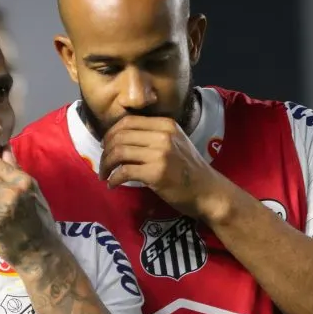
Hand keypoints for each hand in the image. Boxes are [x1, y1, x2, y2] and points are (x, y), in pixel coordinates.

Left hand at [100, 116, 217, 216]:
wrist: (209, 192)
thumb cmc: (189, 170)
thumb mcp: (175, 143)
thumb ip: (153, 136)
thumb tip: (119, 137)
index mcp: (166, 124)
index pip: (128, 121)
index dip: (110, 133)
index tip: (105, 146)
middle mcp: (163, 135)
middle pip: (120, 136)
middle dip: (105, 151)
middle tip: (103, 163)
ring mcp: (160, 153)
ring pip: (119, 152)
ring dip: (106, 165)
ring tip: (105, 174)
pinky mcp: (157, 173)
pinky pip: (125, 172)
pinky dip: (114, 179)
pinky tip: (113, 184)